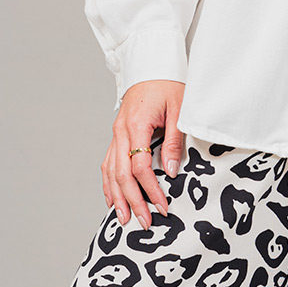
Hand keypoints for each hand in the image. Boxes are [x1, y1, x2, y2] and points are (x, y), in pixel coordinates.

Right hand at [102, 79, 185, 229]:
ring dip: (116, 197)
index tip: (162, 206)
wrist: (153, 64)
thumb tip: (172, 172)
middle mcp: (121, 131)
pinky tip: (112, 198)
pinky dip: (109, 183)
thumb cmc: (169, 84)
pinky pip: (108, 163)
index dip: (150, 189)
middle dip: (132, 201)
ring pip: (110, 171)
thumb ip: (174, 141)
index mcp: (136, 125)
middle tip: (144, 223)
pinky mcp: (117, 133)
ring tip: (123, 219)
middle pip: (121, 174)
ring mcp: (116, 133)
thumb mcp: (179, 110)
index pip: (140, 166)